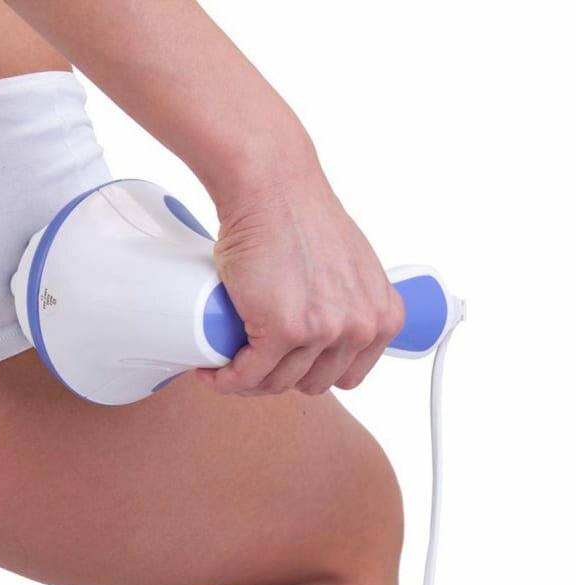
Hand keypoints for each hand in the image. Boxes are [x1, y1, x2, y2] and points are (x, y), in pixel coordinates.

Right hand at [195, 172, 404, 395]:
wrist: (271, 189)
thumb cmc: (300, 216)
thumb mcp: (350, 267)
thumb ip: (347, 301)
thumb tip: (323, 325)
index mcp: (382, 317)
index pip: (349, 375)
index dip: (311, 373)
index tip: (286, 365)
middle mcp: (359, 327)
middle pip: (312, 384)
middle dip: (278, 378)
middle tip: (250, 361)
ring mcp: (322, 331)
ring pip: (277, 383)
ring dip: (246, 381)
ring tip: (227, 364)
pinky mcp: (282, 330)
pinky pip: (247, 374)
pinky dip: (225, 379)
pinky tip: (213, 371)